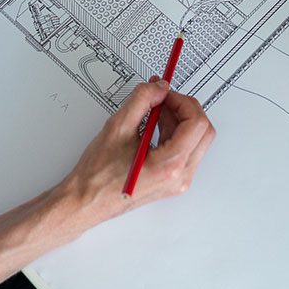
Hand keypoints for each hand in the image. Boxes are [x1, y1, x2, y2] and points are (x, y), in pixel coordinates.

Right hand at [57, 80, 215, 233]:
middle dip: (185, 109)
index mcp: (170, 166)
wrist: (86, 201)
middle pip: (203, 132)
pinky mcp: (171, 181)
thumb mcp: (118, 127)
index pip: (196, 123)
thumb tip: (159, 87)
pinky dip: (174, 133)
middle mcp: (179, 177)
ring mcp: (177, 181)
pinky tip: (154, 124)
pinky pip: (184, 151)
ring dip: (179, 120)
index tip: (165, 93)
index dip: (183, 101)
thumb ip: (142, 100)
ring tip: (154, 109)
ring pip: (195, 141)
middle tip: (164, 98)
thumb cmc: (97, 175)